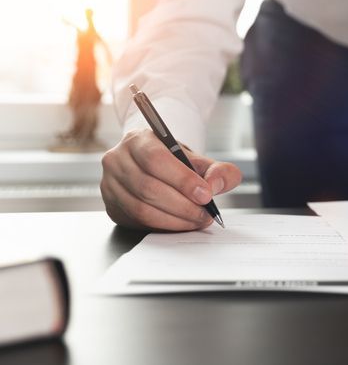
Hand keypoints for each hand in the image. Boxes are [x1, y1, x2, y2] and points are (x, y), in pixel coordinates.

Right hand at [101, 129, 241, 230]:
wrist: (155, 167)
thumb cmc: (175, 162)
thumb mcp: (199, 160)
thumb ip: (218, 169)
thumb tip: (216, 185)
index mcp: (138, 140)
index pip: (156, 159)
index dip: (182, 180)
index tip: (205, 194)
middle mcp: (118, 160)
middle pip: (148, 187)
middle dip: (182, 205)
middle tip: (205, 213)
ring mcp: (110, 184)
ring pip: (141, 208)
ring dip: (174, 219)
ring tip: (197, 220)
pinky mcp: (111, 205)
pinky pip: (137, 221)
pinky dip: (163, 226)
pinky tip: (181, 223)